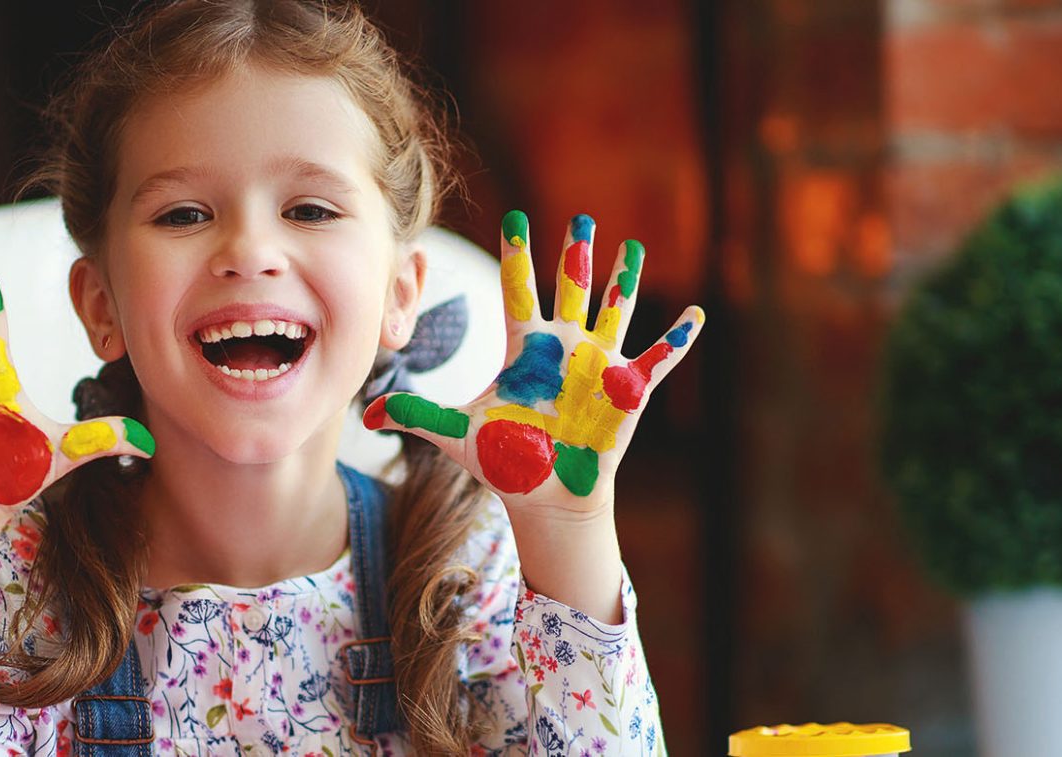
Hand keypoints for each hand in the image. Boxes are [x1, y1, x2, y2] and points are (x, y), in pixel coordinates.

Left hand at [363, 211, 702, 518]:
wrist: (545, 497)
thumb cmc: (506, 461)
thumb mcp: (457, 433)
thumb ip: (416, 413)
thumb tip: (366, 413)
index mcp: (526, 349)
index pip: (518, 290)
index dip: (517, 254)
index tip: (515, 215)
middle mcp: (564, 348)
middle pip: (571, 288)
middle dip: (576, 253)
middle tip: (581, 216)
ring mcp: (599, 367)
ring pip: (614, 312)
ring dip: (625, 282)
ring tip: (634, 246)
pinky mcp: (627, 393)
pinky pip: (656, 360)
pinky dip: (675, 340)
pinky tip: (695, 316)